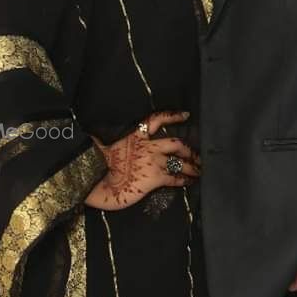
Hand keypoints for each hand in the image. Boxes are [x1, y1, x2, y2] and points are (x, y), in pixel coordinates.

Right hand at [84, 110, 199, 210]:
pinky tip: (189, 181)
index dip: (173, 116)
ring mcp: (153, 162)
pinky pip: (176, 177)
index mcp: (136, 136)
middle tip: (197, 154)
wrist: (96, 179)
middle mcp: (148, 147)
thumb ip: (124, 142)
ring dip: (192, 166)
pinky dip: (185, 179)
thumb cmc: (99, 164)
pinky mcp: (156, 178)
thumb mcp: (111, 146)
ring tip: (199, 170)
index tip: (186, 114)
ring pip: (179, 160)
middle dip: (188, 149)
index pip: (157, 120)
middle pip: (175, 143)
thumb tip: (127, 143)